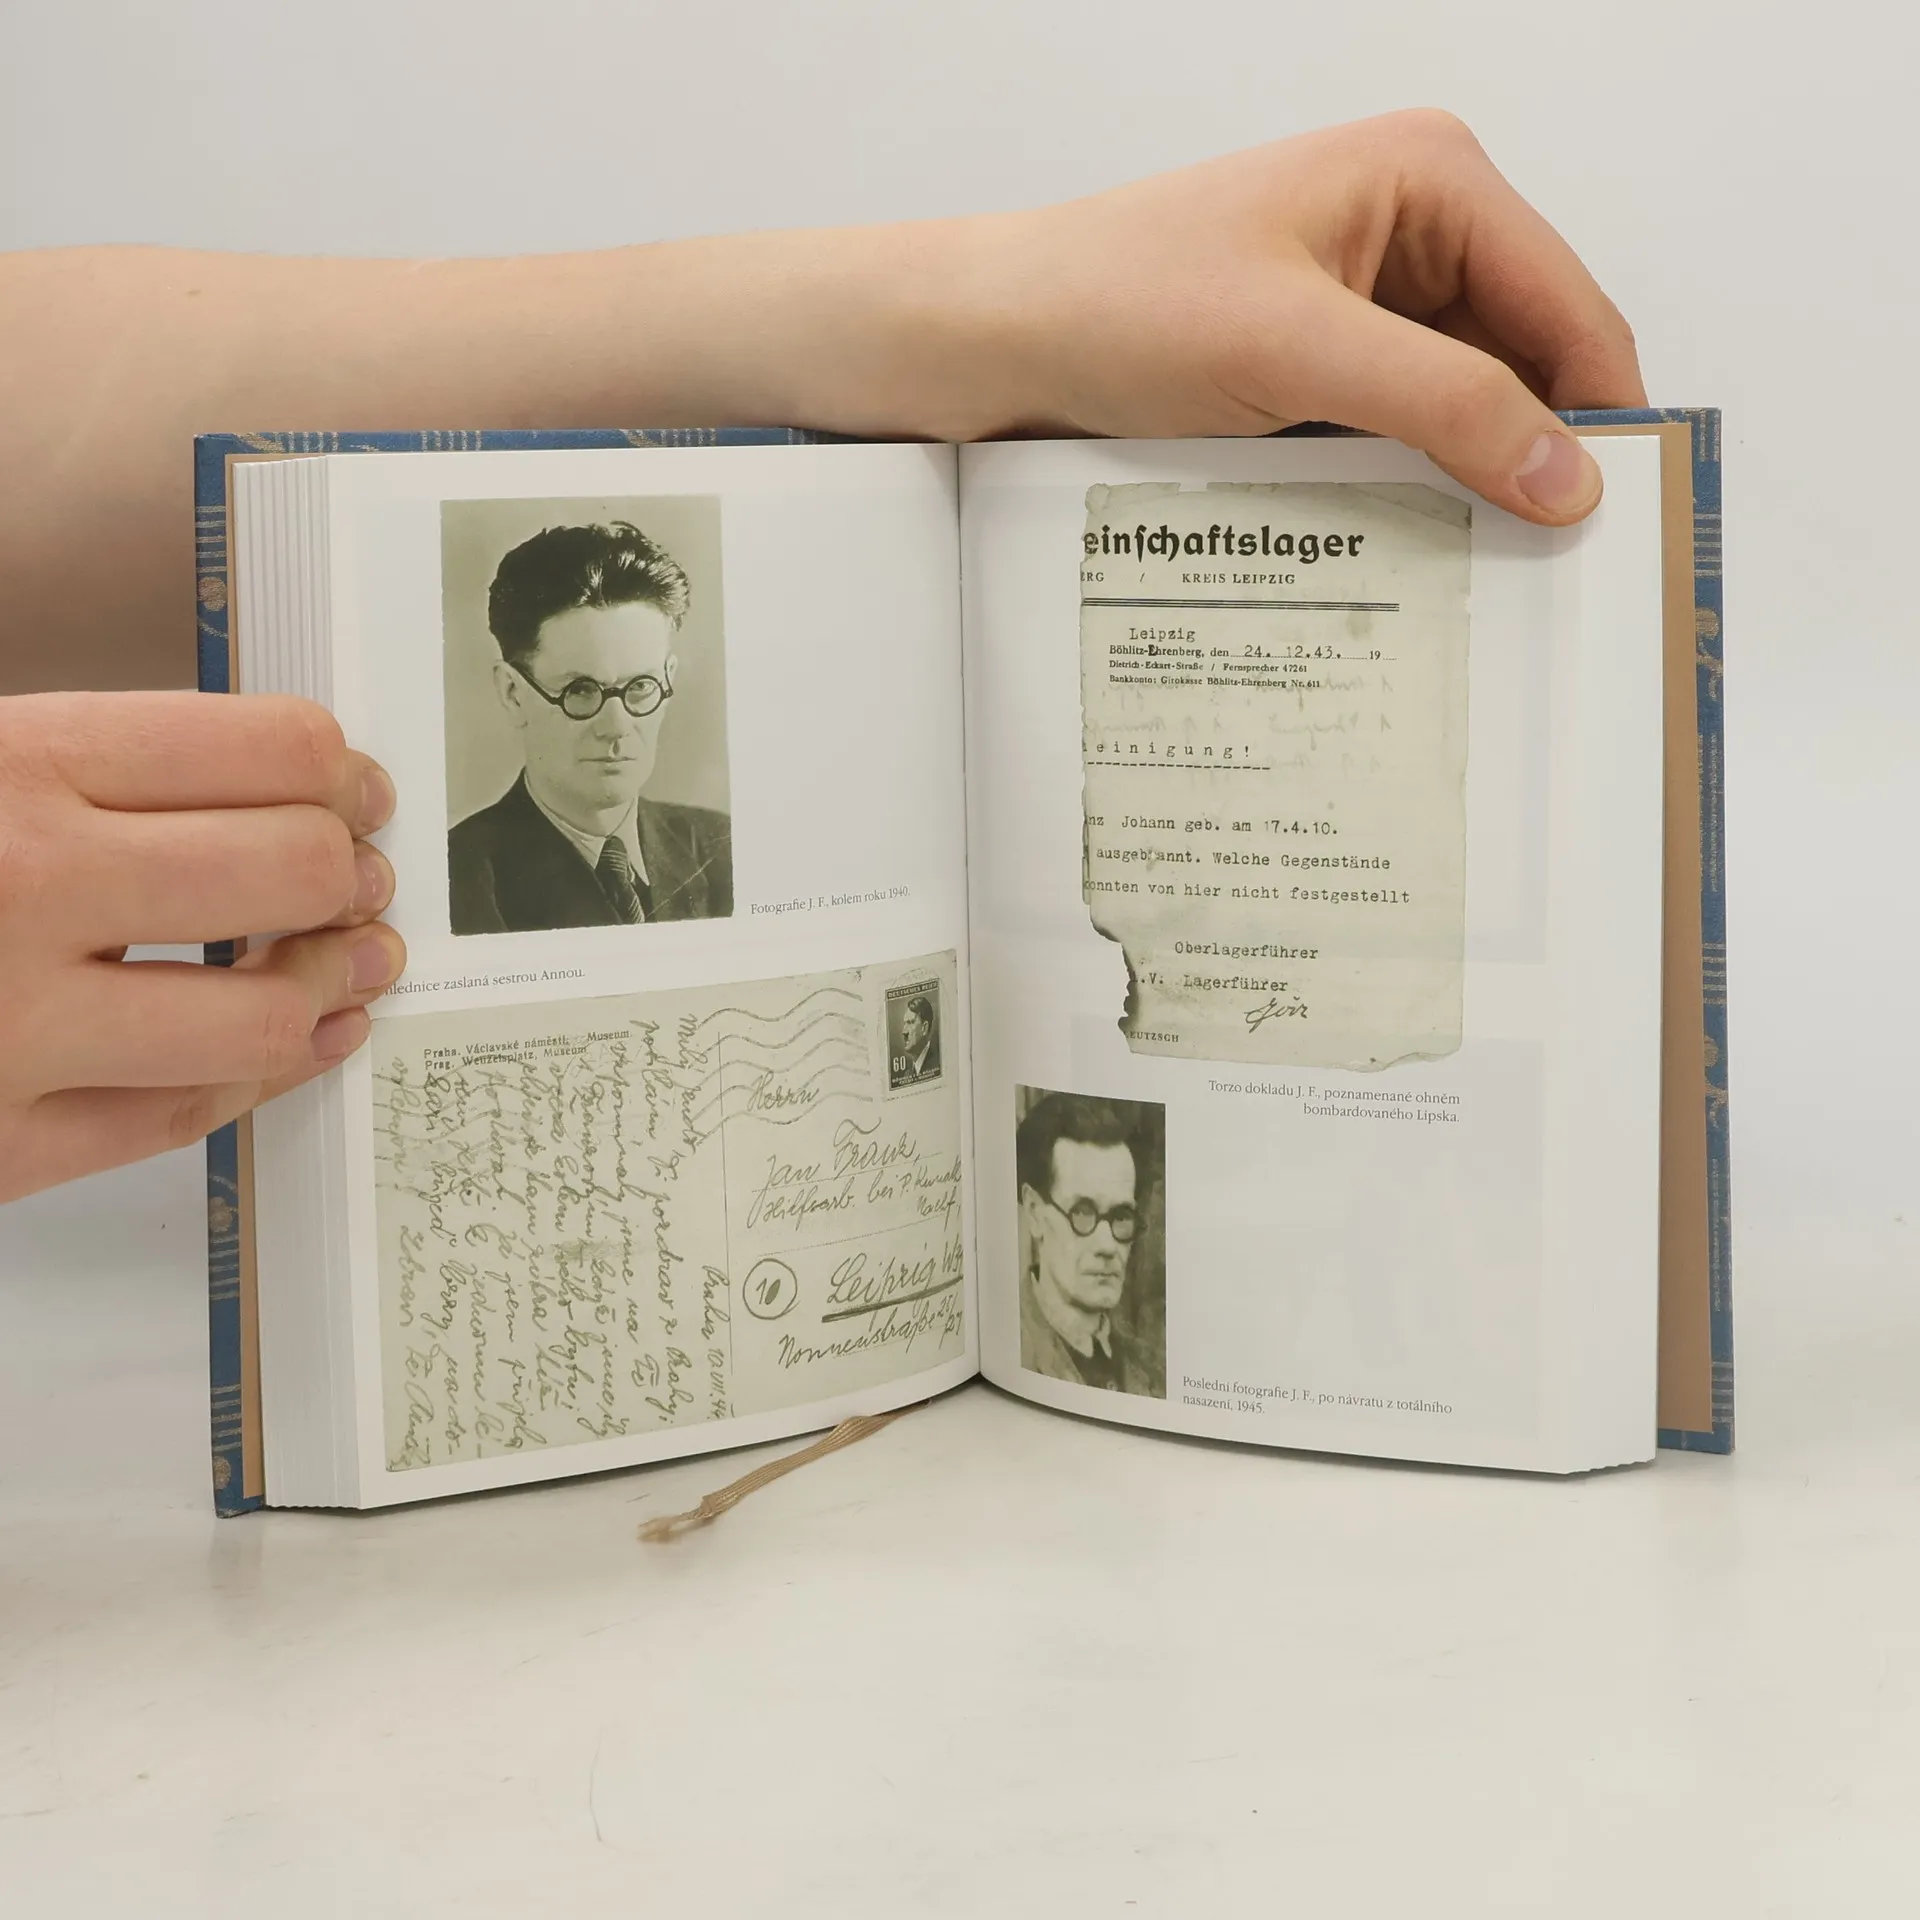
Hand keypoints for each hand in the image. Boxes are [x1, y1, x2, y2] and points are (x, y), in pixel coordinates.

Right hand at [0, 692, 404, 1200]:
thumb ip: (80, 774)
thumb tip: (256, 785)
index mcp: (13, 768)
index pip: (264, 749)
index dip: (340, 774)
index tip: (357, 792)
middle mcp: (23, 887)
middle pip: (290, 869)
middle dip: (349, 873)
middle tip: (358, 880)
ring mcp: (13, 1028)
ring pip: (263, 1010)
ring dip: (335, 982)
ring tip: (354, 963)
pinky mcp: (0, 1143)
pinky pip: (183, 1112)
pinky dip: (267, 1072)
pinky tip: (304, 1040)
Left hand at [742, 110, 1642, 522]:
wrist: (984, 343)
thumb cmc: (1112, 303)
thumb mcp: (1295, 350)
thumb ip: (1446, 405)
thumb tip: (1569, 474)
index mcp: (1430, 180)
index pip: (1569, 309)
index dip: (1602, 417)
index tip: (1619, 530)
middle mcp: (1409, 231)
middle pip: (1525, 364)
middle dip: (1533, 459)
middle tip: (1549, 580)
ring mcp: (1359, 303)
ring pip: (1459, 412)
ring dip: (1463, 485)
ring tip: (1478, 579)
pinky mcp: (1312, 367)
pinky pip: (1393, 436)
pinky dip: (1403, 490)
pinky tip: (1402, 552)